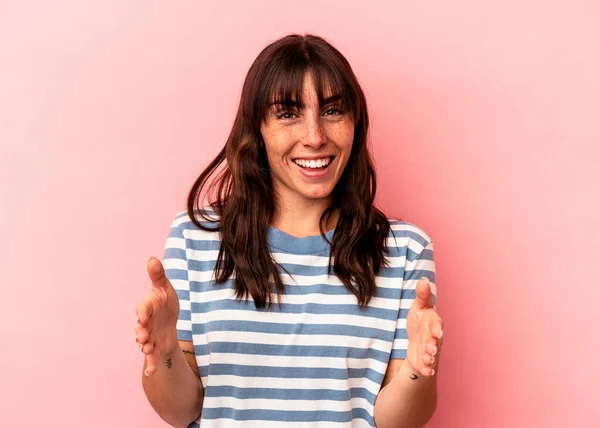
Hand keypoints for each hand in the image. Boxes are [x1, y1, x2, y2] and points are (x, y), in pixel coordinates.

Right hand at [135, 257, 179, 374]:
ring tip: (147, 349)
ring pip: (146, 343)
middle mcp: (146, 324)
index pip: (143, 310)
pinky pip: (153, 357)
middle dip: (141, 333)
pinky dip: (151, 365)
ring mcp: (151, 337)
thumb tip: (152, 258)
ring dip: (146, 347)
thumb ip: (158, 275)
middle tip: (142, 337)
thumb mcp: (164, 288)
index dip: (143, 313)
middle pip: (142, 329)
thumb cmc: (165, 301)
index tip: (142, 317)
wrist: (169, 320)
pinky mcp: (157, 347)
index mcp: (148, 308)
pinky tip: (151, 372)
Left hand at [405, 277, 443, 376]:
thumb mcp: (419, 306)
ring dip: (429, 356)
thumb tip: (423, 279)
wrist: (417, 341)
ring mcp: (429, 349)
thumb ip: (422, 295)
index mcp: (432, 321)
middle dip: (432, 344)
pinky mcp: (424, 360)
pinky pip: (427, 365)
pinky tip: (426, 370)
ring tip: (427, 359)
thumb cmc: (420, 320)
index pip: (435, 323)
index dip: (436, 327)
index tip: (437, 331)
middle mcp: (433, 336)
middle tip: (431, 348)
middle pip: (433, 340)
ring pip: (431, 353)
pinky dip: (426, 368)